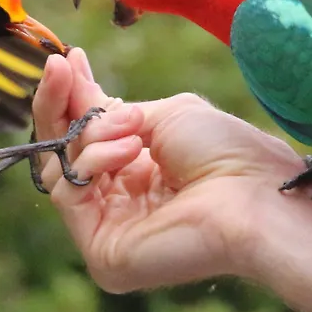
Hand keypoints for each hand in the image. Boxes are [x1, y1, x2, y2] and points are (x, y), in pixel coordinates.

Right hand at [30, 48, 311, 292]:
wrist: (253, 194)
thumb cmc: (226, 152)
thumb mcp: (166, 115)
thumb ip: (115, 112)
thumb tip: (77, 91)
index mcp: (142, 174)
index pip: (89, 137)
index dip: (72, 97)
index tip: (64, 58)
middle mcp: (122, 204)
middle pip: (65, 152)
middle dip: (60, 104)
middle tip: (59, 65)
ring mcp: (110, 230)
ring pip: (63, 168)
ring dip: (91, 132)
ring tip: (131, 124)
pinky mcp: (103, 252)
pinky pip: (69, 194)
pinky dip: (94, 160)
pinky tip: (129, 148)